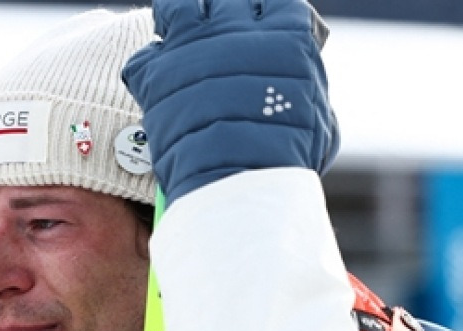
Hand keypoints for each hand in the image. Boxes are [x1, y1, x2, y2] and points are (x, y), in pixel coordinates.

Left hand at [122, 0, 339, 202]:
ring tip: (181, 42)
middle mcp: (237, 30)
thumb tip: (296, 83)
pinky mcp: (157, 73)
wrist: (237, 181)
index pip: (275, 1)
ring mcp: (193, 46)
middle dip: (221, 16)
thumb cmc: (285, 158)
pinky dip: (150, 69)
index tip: (261, 30)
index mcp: (285, 35)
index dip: (266, 14)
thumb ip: (303, 88)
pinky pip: (144, 55)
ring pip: (175, 6)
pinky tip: (159, 86)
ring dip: (178, 20)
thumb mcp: (318, 120)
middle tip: (217, 41)